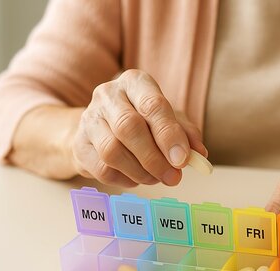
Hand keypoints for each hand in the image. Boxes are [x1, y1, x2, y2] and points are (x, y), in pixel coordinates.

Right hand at [72, 69, 207, 186]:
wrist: (100, 129)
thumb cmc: (143, 122)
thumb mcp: (170, 120)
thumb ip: (187, 134)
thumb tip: (200, 153)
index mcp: (135, 83)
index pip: (152, 105)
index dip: (169, 134)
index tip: (183, 159)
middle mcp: (108, 95)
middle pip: (129, 127)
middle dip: (155, 158)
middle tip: (174, 177)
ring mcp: (89, 119)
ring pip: (113, 151)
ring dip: (141, 172)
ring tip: (157, 178)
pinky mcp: (79, 145)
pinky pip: (103, 169)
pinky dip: (126, 179)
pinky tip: (137, 177)